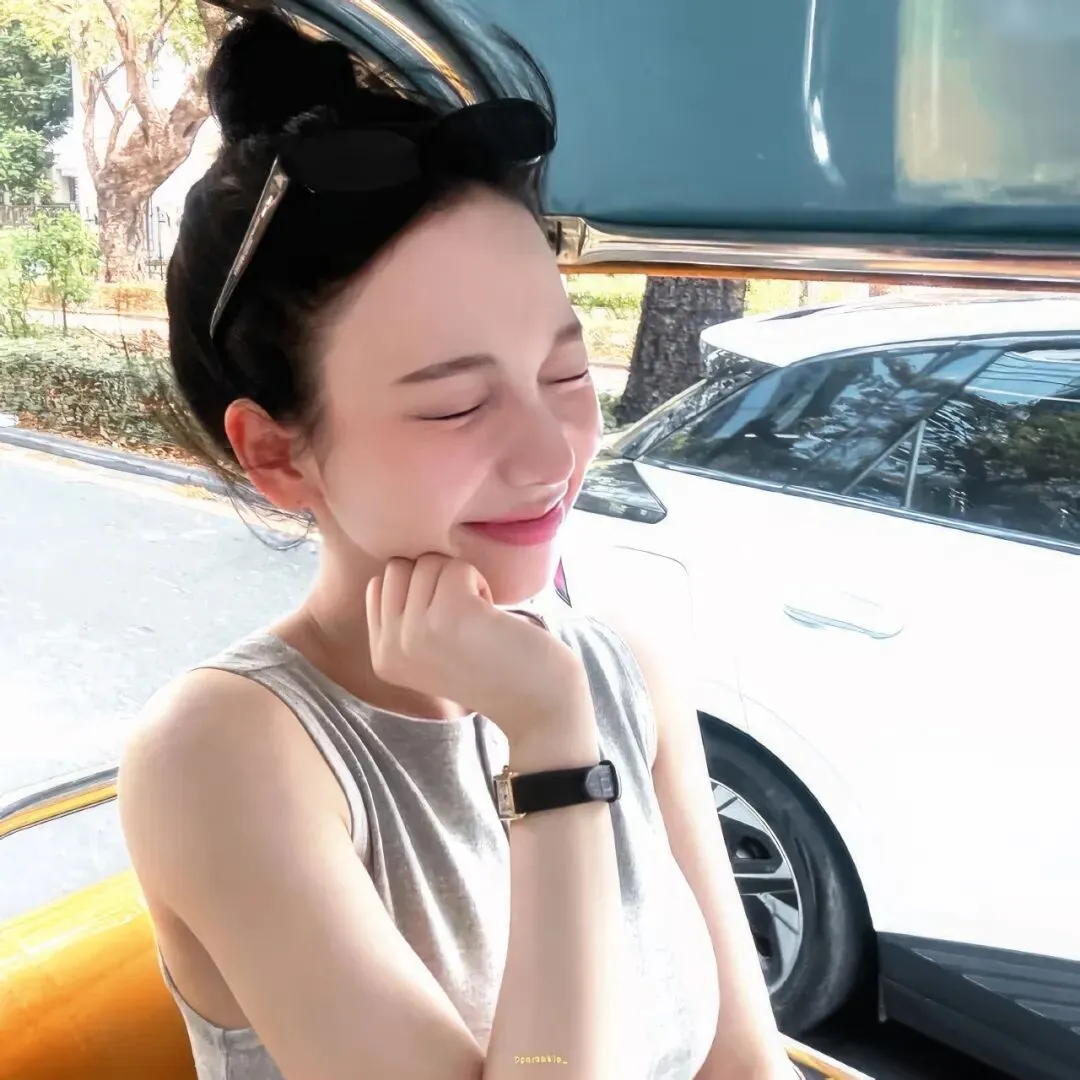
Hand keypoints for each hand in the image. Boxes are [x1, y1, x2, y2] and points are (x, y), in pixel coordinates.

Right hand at [366, 555, 592, 741]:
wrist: (537, 702)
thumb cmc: (490, 667)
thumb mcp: (427, 652)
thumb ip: (405, 617)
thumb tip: (400, 562)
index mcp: (383, 656)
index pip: (380, 584)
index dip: (419, 588)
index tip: (446, 620)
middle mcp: (392, 647)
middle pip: (400, 567)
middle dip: (436, 578)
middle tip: (464, 614)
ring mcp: (419, 631)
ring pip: (429, 562)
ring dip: (461, 580)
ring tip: (479, 618)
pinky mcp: (453, 613)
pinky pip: (458, 567)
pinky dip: (480, 581)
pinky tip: (492, 615)